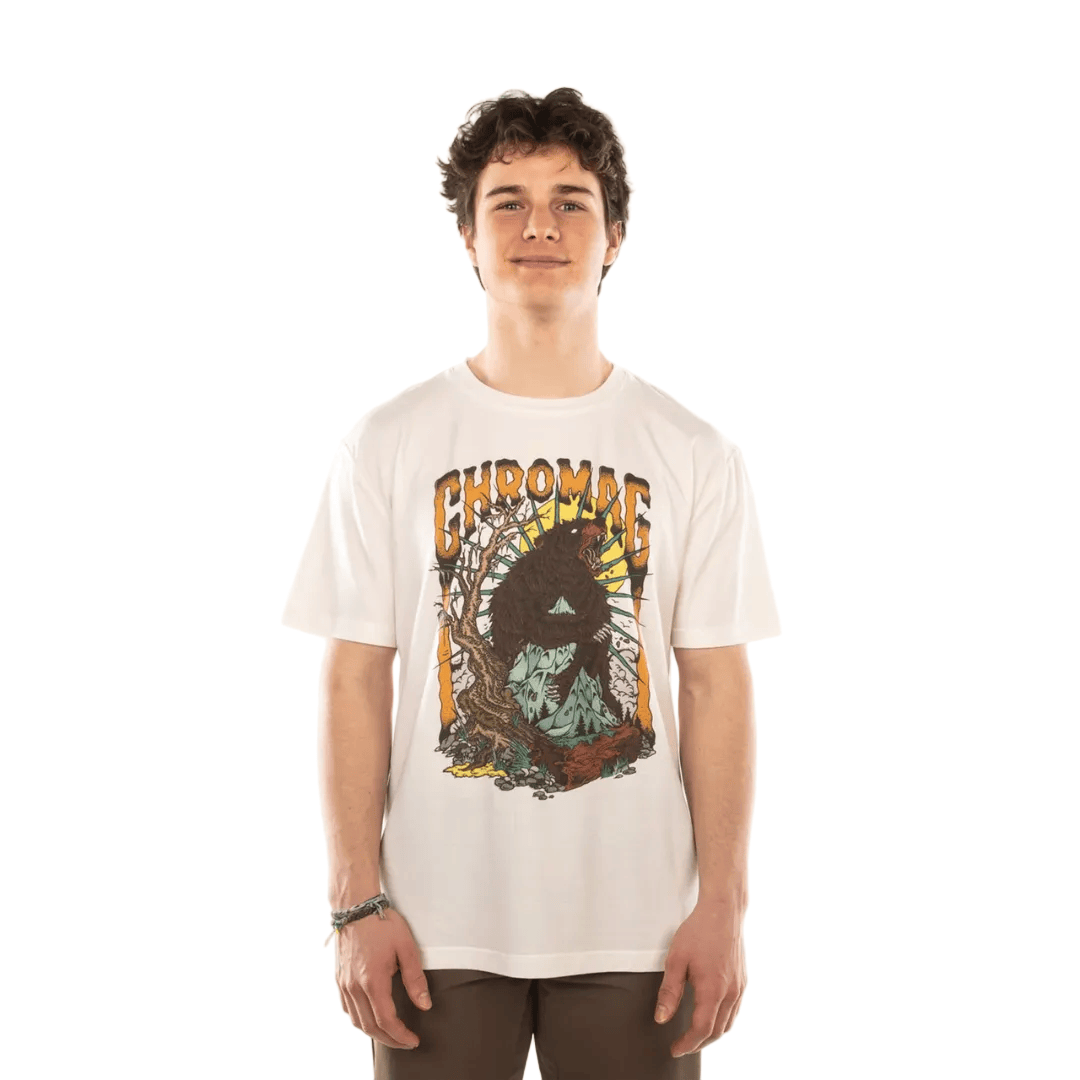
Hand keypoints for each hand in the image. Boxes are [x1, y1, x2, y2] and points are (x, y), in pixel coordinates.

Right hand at [335, 907, 432, 1049]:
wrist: (356, 906)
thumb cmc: (382, 923)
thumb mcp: (406, 947)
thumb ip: (415, 978)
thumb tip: (425, 1005)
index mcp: (372, 980)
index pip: (386, 1021)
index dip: (401, 1036)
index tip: (413, 1041)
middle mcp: (354, 986)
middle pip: (370, 1027)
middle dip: (389, 1039)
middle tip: (406, 1042)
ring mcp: (344, 983)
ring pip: (356, 1021)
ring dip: (374, 1032)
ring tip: (391, 1034)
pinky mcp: (339, 978)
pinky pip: (347, 1008)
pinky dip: (359, 1019)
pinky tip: (370, 1017)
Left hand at [653, 901, 746, 1057]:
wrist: (723, 911)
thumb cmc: (698, 931)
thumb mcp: (676, 959)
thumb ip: (669, 991)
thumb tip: (662, 1018)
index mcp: (713, 989)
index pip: (701, 1029)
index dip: (687, 1044)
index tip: (675, 1049)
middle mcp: (730, 992)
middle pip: (717, 1031)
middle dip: (699, 1043)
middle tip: (682, 1045)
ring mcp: (740, 987)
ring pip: (728, 1023)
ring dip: (712, 1035)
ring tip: (695, 1036)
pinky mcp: (743, 980)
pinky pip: (735, 1010)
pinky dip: (723, 1021)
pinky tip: (712, 1016)